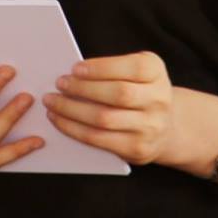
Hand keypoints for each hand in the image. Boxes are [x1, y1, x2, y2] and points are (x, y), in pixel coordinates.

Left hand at [43, 51, 217, 169]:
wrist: (165, 126)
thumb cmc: (137, 90)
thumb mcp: (133, 71)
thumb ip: (109, 68)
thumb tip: (69, 73)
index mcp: (156, 72)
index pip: (133, 68)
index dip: (102, 68)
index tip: (75, 68)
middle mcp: (159, 100)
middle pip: (119, 94)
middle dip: (83, 89)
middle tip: (59, 84)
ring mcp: (151, 127)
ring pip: (105, 118)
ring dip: (71, 110)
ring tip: (52, 101)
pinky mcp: (138, 149)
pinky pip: (99, 139)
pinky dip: (73, 129)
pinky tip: (59, 119)